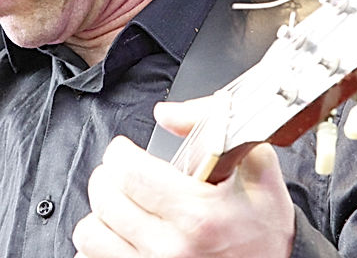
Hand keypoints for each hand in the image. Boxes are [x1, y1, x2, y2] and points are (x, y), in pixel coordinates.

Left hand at [71, 99, 293, 257]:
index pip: (126, 171)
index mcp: (197, 213)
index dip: (120, 152)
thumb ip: (213, 125)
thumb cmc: (265, 231)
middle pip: (104, 197)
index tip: (127, 151)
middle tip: (128, 175)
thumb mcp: (258, 169)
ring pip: (91, 231)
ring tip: (126, 204)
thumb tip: (167, 112)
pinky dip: (102, 241)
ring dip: (104, 211)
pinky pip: (93, 257)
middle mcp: (170, 247)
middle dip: (110, 176)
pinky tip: (124, 233)